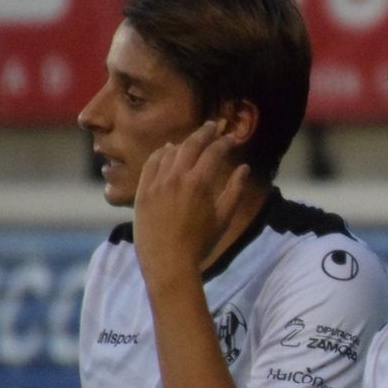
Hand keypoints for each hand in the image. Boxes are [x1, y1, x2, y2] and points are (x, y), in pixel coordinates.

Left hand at [133, 121, 249, 286]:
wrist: (167, 261)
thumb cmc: (200, 243)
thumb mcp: (223, 218)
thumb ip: (235, 190)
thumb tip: (244, 168)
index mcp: (200, 183)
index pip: (214, 152)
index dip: (225, 142)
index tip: (233, 138)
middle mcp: (177, 177)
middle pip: (191, 144)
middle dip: (205, 133)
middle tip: (213, 127)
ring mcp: (157, 182)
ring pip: (171, 151)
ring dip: (184, 142)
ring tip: (193, 140)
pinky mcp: (143, 190)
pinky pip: (151, 163)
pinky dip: (161, 153)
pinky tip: (167, 151)